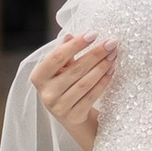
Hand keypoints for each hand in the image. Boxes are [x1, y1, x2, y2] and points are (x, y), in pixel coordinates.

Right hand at [28, 30, 113, 150]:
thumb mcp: (60, 69)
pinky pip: (92, 96)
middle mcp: (46, 93)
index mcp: (38, 77)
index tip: (94, 34)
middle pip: (75, 69)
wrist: (70, 116)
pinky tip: (112, 71)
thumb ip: (63, 53)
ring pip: (85, 83)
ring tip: (113, 55)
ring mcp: (59, 106)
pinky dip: (103, 82)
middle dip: (95, 54)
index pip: (57, 57)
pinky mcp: (73, 116)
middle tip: (111, 43)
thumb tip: (69, 35)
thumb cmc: (64, 85)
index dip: (76, 44)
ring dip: (102, 67)